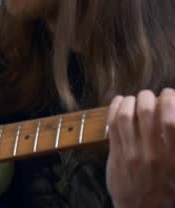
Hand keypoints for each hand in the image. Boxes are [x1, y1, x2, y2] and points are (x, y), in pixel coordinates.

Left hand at [106, 88, 174, 207]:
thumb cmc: (166, 188)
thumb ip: (174, 143)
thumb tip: (171, 116)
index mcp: (173, 157)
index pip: (172, 121)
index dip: (170, 101)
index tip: (169, 94)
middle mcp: (153, 154)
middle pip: (147, 112)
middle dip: (148, 97)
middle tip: (150, 96)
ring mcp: (131, 154)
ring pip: (126, 116)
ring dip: (130, 100)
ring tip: (135, 99)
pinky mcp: (115, 155)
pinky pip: (112, 125)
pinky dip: (115, 108)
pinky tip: (119, 101)